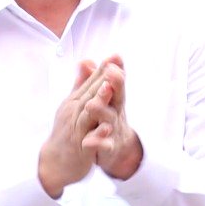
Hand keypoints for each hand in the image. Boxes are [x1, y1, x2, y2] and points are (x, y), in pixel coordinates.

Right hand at [37, 58, 112, 198]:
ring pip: (88, 114)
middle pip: (89, 94)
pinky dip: (98, 135)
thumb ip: (82, 83)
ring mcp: (77, 130)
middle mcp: (74, 113)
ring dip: (97, 101)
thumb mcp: (73, 104)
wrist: (56, 161)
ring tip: (108, 89)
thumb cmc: (68, 130)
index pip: (90, 83)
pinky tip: (106, 129)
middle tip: (112, 65)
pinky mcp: (81, 148)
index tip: (114, 55)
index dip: (101, 70)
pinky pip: (90, 141)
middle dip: (100, 80)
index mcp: (75, 102)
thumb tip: (86, 60)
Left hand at [83, 56, 142, 180]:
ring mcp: (113, 129)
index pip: (114, 82)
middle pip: (116, 97)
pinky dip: (98, 142)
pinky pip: (103, 145)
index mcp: (112, 99)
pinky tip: (89, 141)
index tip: (114, 57)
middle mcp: (115, 112)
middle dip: (115, 85)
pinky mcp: (109, 146)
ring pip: (108, 120)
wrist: (117, 148)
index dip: (114, 70)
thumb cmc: (108, 117)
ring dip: (101, 111)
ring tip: (92, 104)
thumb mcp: (104, 99)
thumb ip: (94, 81)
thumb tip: (87, 60)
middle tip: (111, 73)